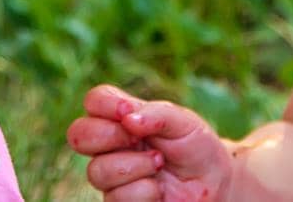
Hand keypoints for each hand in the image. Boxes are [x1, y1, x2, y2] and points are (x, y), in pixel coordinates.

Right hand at [68, 84, 233, 201]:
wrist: (213, 184)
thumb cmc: (195, 147)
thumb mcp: (183, 121)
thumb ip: (157, 113)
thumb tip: (127, 119)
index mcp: (122, 117)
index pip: (94, 101)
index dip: (105, 104)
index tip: (128, 111)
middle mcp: (111, 144)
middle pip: (79, 134)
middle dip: (109, 136)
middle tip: (138, 139)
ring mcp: (112, 175)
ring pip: (97, 170)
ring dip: (135, 166)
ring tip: (158, 163)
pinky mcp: (119, 201)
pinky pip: (116, 197)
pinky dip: (144, 191)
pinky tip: (158, 189)